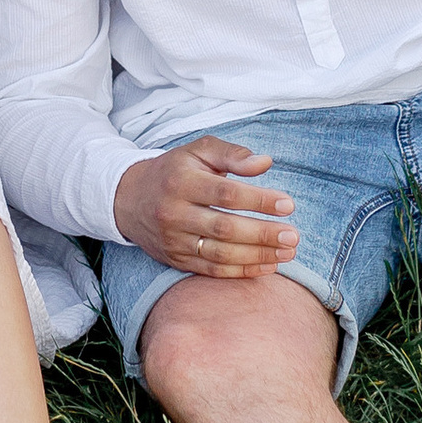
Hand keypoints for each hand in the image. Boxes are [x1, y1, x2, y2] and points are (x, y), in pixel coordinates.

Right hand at [112, 137, 299, 277]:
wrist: (128, 199)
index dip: (259, 200)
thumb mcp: (198, 151)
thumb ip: (232, 155)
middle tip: (293, 235)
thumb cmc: (174, 171)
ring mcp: (174, 240)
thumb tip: (265, 163)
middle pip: (224, 228)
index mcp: (182, 181)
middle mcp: (175, 213)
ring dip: (258, 256)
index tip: (288, 204)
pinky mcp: (176, 260)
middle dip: (263, 234)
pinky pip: (212, 270)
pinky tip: (268, 266)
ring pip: (220, 254)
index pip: (225, 194)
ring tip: (288, 252)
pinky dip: (242, 271)